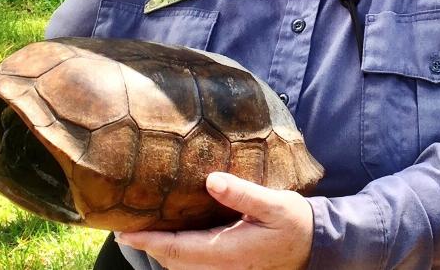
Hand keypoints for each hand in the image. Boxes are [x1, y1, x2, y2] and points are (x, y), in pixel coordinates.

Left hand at [116, 172, 313, 269]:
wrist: (316, 245)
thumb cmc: (296, 223)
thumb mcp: (275, 204)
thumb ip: (243, 193)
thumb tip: (211, 180)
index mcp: (228, 251)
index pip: (177, 249)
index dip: (148, 240)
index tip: (124, 230)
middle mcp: (222, 265)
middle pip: (172, 261)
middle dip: (147, 244)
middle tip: (122, 223)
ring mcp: (225, 268)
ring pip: (181, 264)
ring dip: (160, 248)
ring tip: (140, 226)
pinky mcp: (229, 264)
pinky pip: (193, 262)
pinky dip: (176, 250)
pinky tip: (171, 231)